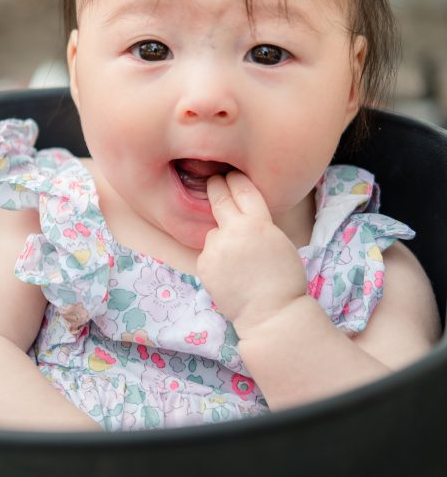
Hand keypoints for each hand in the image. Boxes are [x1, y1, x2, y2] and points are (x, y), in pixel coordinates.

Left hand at [197, 172, 306, 335]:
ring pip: (213, 231)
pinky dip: (216, 257)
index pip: (243, 189)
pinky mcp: (203, 264)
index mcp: (259, 223)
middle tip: (214, 180)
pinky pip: (208, 252)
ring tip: (238, 259)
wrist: (270, 313)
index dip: (236, 179)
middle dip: (216, 185)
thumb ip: (258, 223)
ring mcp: (215, 248)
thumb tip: (239, 208)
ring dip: (221, 237)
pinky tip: (230, 272)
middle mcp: (233, 231)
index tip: (231, 173)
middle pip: (218, 197)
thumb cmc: (283, 279)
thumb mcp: (279, 241)